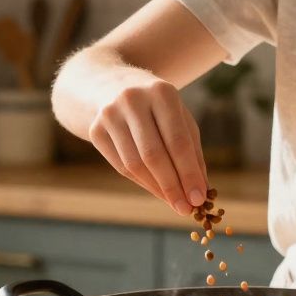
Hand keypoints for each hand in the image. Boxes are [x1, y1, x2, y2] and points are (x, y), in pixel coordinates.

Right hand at [88, 78, 207, 215]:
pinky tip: (156, 190)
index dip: (189, 173)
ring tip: (174, 203)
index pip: (177, 141)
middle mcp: (132, 100)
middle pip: (153, 155)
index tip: (199, 198)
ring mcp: (110, 114)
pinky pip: (121, 166)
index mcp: (161, 92)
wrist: (112, 86)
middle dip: (172, 186)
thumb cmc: (157, 107)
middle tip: (186, 209)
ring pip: (134, 164)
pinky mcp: (95, 130)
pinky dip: (141, 182)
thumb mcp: (180, 118)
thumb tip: (200, 190)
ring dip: (157, 188)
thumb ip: (192, 151)